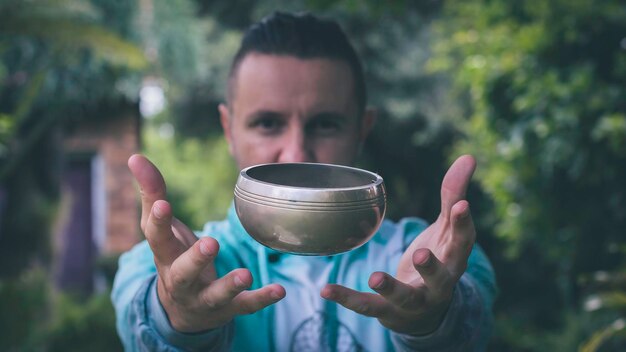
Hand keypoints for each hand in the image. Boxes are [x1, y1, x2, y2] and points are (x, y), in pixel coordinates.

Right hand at [128, 154, 284, 332]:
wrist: (180, 311)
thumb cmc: (172, 257)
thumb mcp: (161, 228)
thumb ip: (152, 193)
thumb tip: (135, 157)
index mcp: (165, 255)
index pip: (157, 238)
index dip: (158, 221)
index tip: (162, 204)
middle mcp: (180, 280)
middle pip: (184, 272)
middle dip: (196, 259)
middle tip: (210, 243)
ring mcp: (204, 297)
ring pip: (214, 294)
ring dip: (229, 285)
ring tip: (245, 274)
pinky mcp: (227, 309)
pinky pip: (244, 305)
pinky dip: (261, 298)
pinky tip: (279, 290)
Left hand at [321, 155, 475, 334]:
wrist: (427, 314)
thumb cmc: (439, 260)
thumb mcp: (445, 229)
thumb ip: (452, 195)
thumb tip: (469, 157)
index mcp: (453, 260)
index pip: (463, 242)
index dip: (464, 223)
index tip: (462, 204)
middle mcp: (438, 285)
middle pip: (440, 278)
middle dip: (431, 268)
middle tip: (421, 253)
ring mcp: (413, 301)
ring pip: (404, 297)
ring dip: (390, 287)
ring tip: (375, 276)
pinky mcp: (387, 311)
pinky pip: (367, 305)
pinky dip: (346, 298)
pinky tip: (325, 290)